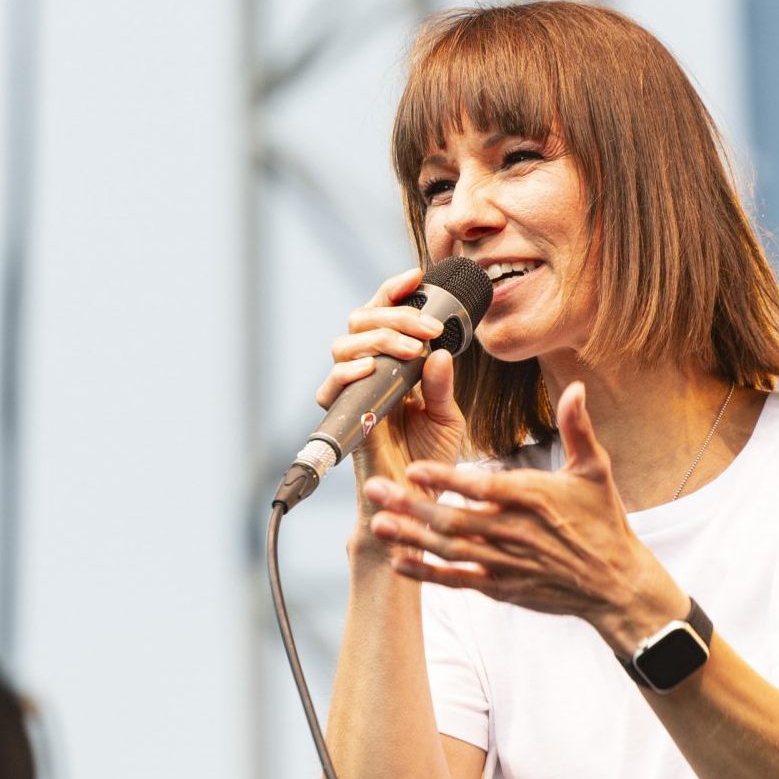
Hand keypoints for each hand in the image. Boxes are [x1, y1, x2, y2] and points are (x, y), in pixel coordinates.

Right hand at [316, 267, 468, 499]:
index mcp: (392, 366)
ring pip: (344, 346)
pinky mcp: (343, 418)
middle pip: (360, 320)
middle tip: (428, 328)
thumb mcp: (447, 417)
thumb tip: (441, 351)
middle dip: (394, 314)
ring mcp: (353, 394)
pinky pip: (330, 387)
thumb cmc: (428, 461)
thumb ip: (442, 385)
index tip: (417, 276)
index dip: (394, 291)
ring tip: (412, 350)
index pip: (383, 315)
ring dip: (379, 338)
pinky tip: (375, 368)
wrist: (415, 502)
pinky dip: (350, 372)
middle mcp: (369, 374)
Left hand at [362, 381, 684, 648]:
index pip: (484, 488)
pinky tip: (399, 563)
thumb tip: (575, 386)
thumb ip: (578, 428)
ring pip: (450, 551)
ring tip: (376, 524)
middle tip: (375, 490)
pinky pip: (459, 581)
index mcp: (535, 499)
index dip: (447, 480)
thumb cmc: (604, 522)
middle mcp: (517, 534)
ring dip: (411, 538)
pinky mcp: (503, 587)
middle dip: (412, 506)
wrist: (615, 584)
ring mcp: (507, 564)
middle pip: (456, 520)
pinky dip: (428, 574)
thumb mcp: (596, 471)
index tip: (414, 469)